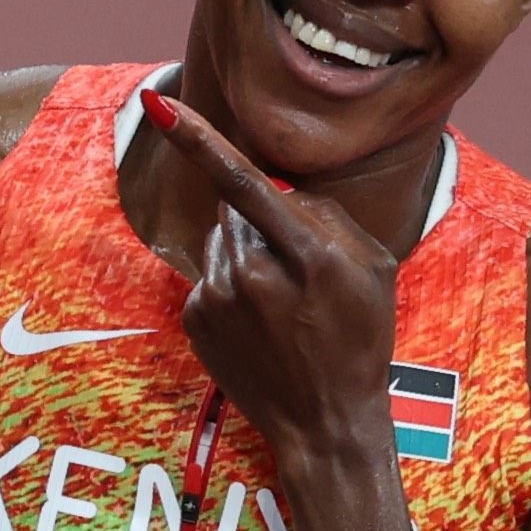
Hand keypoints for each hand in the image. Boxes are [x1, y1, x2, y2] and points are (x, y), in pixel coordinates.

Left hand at [146, 95, 400, 473]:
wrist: (324, 423)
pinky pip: (209, 276)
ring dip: (246, 254)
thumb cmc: (359, 341)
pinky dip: (231, 287)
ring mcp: (217, 301)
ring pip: (222, 241)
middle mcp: (254, 276)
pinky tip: (260, 323)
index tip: (158, 106)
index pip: (247, 184)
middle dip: (262, 222)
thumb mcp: (373, 270)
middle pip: (238, 210)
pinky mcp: (194, 321)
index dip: (201, 140)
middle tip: (299, 269)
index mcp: (308, 258)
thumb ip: (327, 218)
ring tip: (281, 304)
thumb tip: (279, 189)